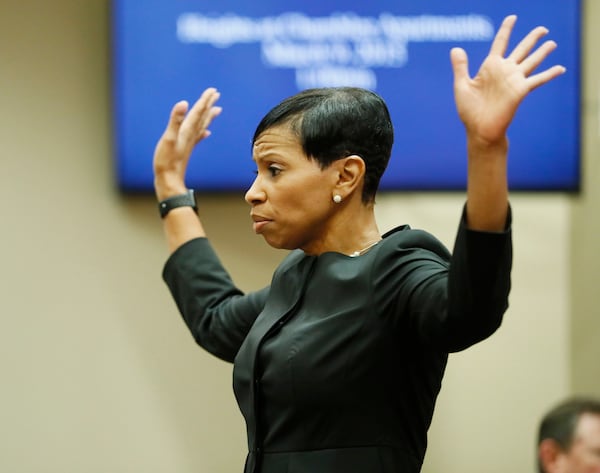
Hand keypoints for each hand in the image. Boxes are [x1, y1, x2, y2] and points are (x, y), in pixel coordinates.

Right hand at [153, 87, 221, 199]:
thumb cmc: (166, 161)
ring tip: (216, 109)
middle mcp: (190, 136)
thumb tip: (183, 103)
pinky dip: (202, 132)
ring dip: (208, 116)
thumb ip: (175, 121)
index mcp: (186, 131)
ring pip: (201, 126)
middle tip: (216, 94)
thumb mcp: (169, 138)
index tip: (213, 90)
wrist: (169, 181)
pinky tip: (207, 132)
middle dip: (208, 105)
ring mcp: (189, 143)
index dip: (204, 101)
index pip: (198, 112)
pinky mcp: (186, 150)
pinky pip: (197, 137)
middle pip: (202, 117)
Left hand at [450, 15, 565, 145]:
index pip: (500, 43)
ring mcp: (514, 80)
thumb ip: (460, 67)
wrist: (479, 129)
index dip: (506, 30)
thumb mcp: (462, 86)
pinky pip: (538, 79)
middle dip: (532, 39)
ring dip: (542, 52)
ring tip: (552, 43)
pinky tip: (560, 68)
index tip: (512, 18)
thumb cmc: (469, 110)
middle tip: (543, 29)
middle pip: (521, 49)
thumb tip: (455, 48)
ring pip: (532, 61)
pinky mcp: (520, 90)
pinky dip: (549, 74)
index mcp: (490, 67)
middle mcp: (504, 71)